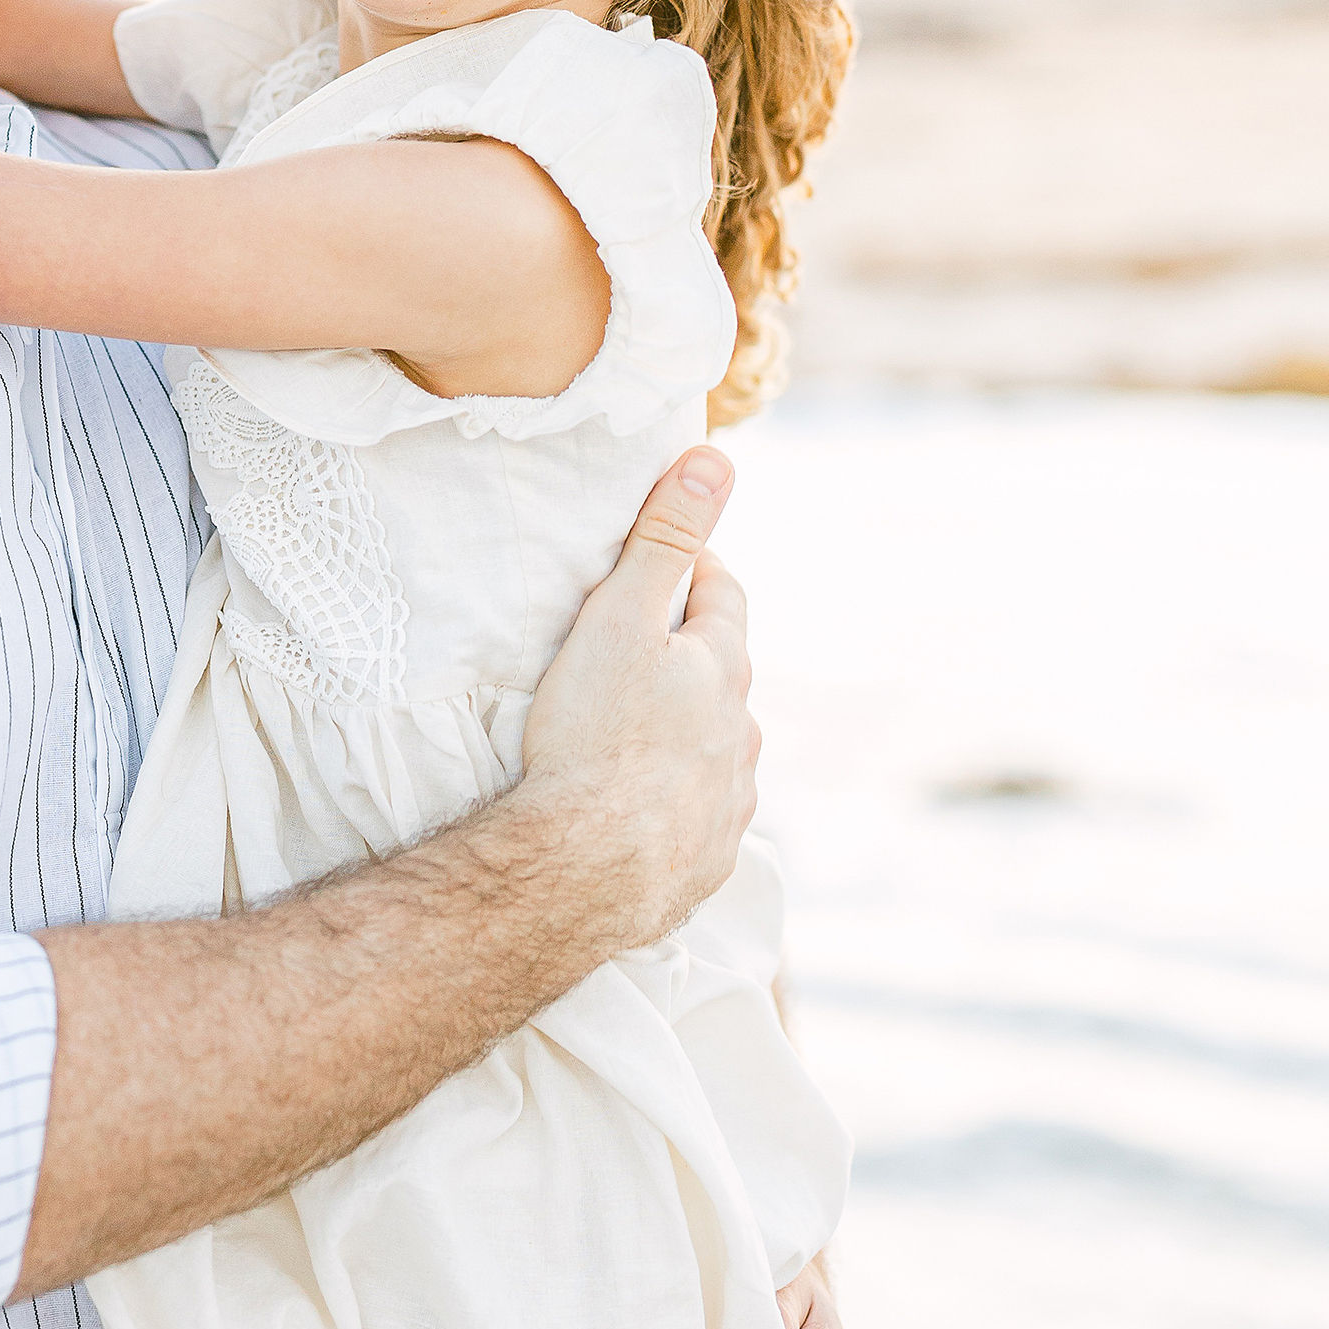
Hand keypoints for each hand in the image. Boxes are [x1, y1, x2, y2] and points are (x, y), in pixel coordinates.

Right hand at [517, 445, 756, 948]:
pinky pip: (701, 814)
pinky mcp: (706, 860)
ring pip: (718, 746)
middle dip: (692, 653)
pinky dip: (679, 798)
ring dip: (689, 729)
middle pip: (725, 675)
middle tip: (641, 642)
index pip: (725, 597)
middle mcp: (741, 734)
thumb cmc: (595, 734)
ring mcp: (729, 801)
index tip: (669, 561)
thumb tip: (714, 460)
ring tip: (637, 729)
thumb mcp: (621, 617)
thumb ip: (665, 540)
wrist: (587, 868)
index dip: (698, 570)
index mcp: (723, 670)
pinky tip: (645, 806)